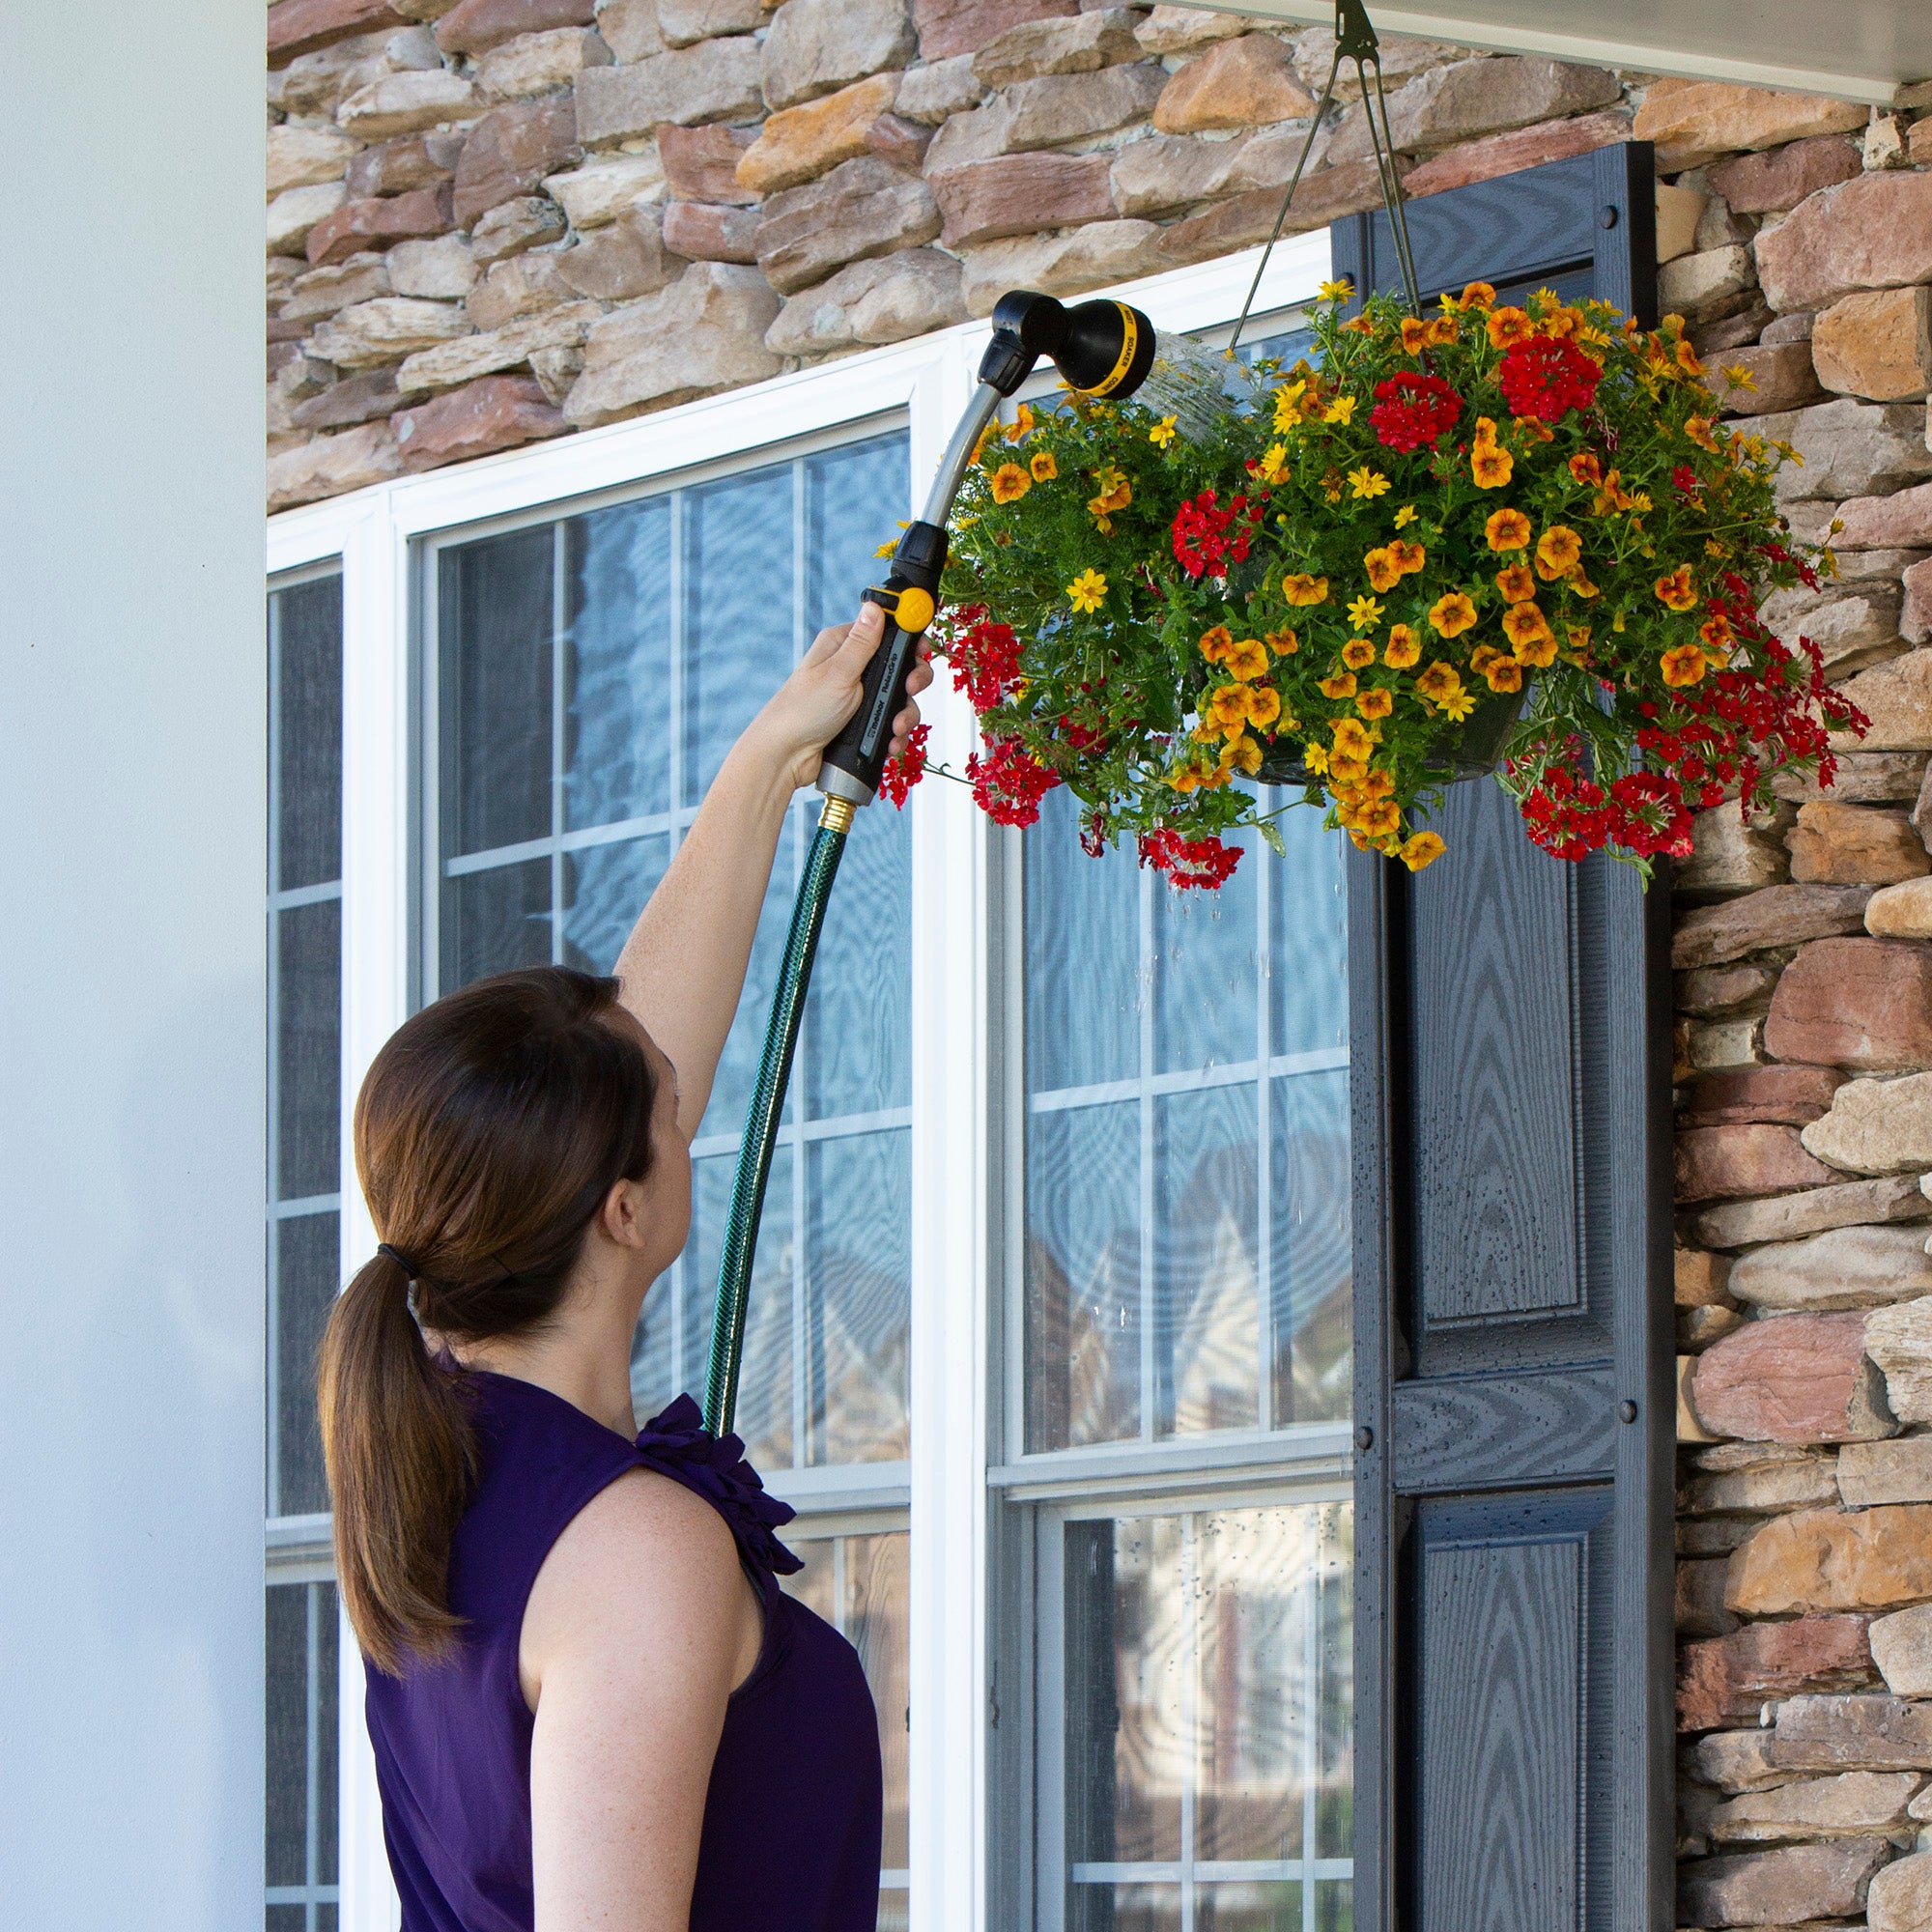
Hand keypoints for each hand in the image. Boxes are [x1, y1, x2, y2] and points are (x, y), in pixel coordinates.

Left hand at [749, 602, 934, 792]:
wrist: (786, 756)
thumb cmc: (802, 710)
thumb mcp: (838, 672)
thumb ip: (862, 642)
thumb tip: (874, 606)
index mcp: (843, 647)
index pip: (886, 633)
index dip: (908, 641)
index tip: (922, 651)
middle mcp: (853, 669)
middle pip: (899, 668)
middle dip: (911, 683)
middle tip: (910, 690)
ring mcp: (858, 697)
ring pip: (897, 699)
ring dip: (903, 715)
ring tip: (895, 728)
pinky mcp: (861, 721)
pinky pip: (888, 722)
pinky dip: (894, 733)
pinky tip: (890, 741)